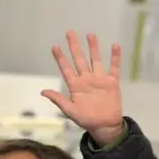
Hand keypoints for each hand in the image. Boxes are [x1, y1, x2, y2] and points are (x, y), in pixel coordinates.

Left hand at [42, 31, 123, 145]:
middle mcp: (86, 79)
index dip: (60, 58)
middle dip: (74, 46)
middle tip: (69, 33)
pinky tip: (115, 45)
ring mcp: (99, 79)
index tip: (55, 47)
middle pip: (79, 59)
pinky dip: (115, 57)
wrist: (104, 126)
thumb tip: (42, 91)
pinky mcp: (112, 82)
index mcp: (75, 85)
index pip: (66, 68)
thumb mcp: (69, 110)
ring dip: (93, 47)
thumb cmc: (86, 119)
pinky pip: (114, 67)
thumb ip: (58, 99)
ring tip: (90, 34)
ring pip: (96, 60)